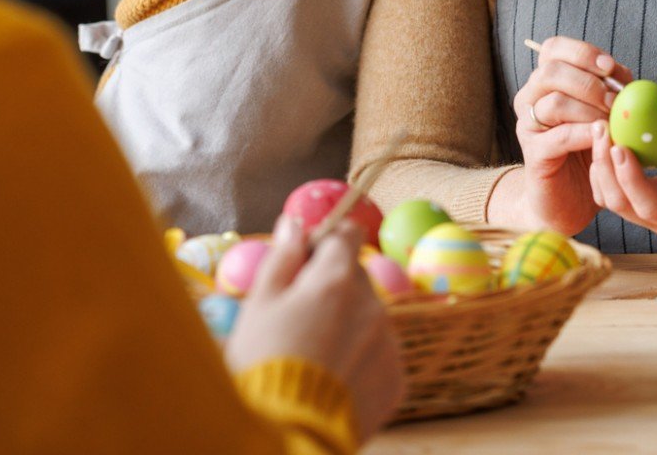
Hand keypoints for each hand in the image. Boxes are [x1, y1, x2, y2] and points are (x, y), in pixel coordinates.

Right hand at [225, 216, 405, 440]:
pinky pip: (380, 355)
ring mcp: (389, 343)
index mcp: (336, 279)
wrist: (285, 436)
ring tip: (313, 357)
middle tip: (300, 318)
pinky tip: (333, 380)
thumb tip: (294, 223)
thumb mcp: (259, 305)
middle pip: (356, 277)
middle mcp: (372, 304)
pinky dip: (362, 361)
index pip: (346, 234)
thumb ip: (282, 258)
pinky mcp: (397, 380)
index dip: (326, 241)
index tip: (308, 258)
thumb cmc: (261, 364)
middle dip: (333, 287)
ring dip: (349, 324)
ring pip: (370, 317)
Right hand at [491, 36, 628, 237]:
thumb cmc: (588, 149)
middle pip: (552, 71)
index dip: (582, 52)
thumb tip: (626, 76)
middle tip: (615, 99)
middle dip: (589, 82)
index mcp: (545, 81)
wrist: (569, 198)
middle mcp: (530, 98)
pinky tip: (603, 137)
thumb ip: (610, 91)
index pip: (553, 48)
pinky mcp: (533, 154)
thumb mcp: (602, 113)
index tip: (610, 67)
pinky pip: (559, 136)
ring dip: (590, 108)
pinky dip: (585, 133)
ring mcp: (528, 126)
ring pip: (554, 102)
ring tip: (613, 122)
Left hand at [586, 117, 656, 243]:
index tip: (619, 146)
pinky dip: (609, 167)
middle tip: (601, 127)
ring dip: (602, 167)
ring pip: (615, 200)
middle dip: (606, 168)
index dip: (631, 180)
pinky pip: (620, 190)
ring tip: (601, 128)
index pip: (653, 207)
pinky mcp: (651, 203)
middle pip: (624, 205)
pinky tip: (610, 137)